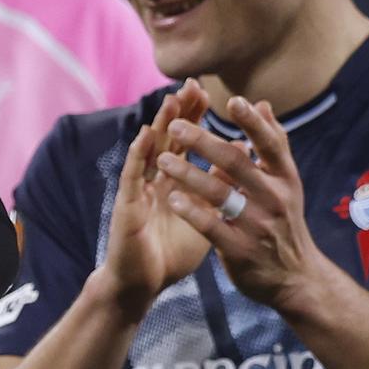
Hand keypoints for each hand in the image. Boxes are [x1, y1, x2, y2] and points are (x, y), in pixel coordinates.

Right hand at [100, 80, 212, 318]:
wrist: (143, 284)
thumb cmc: (170, 254)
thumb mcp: (204, 217)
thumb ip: (217, 189)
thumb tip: (241, 161)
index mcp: (174, 182)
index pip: (186, 143)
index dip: (197, 119)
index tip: (211, 94)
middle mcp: (155, 181)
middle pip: (169, 138)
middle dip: (181, 111)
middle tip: (193, 84)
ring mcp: (140, 190)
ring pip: (151, 150)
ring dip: (161, 123)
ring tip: (172, 99)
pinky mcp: (127, 205)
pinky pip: (134, 176)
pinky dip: (139, 154)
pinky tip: (147, 135)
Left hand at [154, 95, 334, 312]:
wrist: (296, 278)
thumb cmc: (284, 221)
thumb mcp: (286, 184)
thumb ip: (273, 145)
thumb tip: (263, 104)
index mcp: (285, 178)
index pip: (271, 144)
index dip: (253, 123)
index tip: (233, 101)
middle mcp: (274, 198)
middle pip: (237, 163)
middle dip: (204, 142)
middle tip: (175, 125)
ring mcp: (257, 225)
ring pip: (220, 194)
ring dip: (189, 174)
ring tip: (162, 159)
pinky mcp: (239, 249)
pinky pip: (211, 226)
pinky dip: (191, 211)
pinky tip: (171, 198)